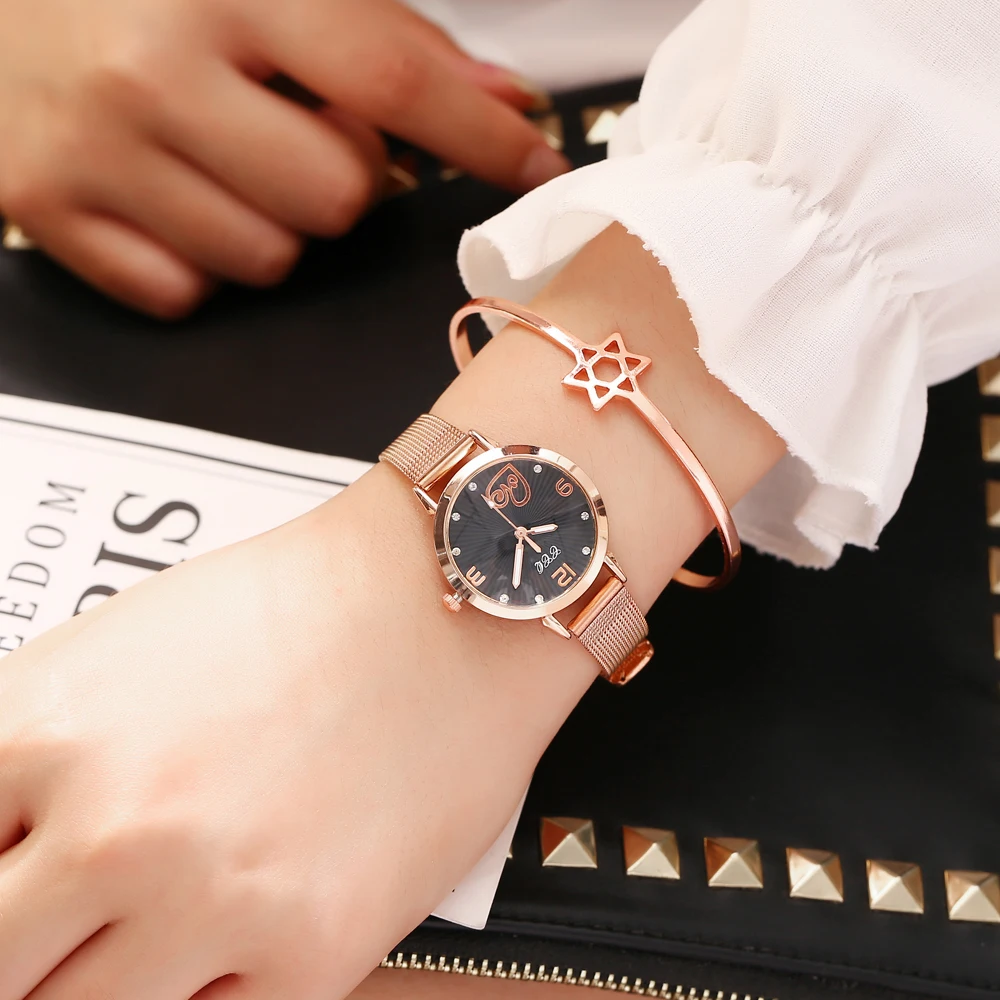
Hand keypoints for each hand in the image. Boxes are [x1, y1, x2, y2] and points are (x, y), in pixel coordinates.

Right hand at [0, 0, 568, 317]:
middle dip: (342, 177)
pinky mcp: (45, 212)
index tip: (538, 169)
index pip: (391, 76)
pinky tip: (168, 195)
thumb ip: (387, 36)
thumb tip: (502, 103)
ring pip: (269, 260)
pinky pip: (186, 291)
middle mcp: (152, 68)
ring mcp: (93, 149)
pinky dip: (198, 259)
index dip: (480, 138)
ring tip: (221, 157)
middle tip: (291, 129)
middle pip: (338, 199)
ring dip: (271, 221)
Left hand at [0, 469, 563, 999]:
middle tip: (72, 923)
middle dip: (27, 951)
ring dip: (103, 976)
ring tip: (166, 908)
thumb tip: (10, 847)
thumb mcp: (113, 654)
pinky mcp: (310, 952)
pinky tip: (224, 931)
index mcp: (40, 738)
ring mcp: (211, 901)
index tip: (21, 894)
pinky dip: (200, 988)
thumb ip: (24, 763)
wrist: (442, 601)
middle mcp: (115, 833)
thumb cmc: (296, 606)